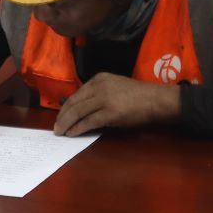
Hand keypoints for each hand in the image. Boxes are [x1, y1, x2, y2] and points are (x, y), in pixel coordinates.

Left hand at [52, 72, 181, 136]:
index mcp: (99, 79)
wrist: (156, 100)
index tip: (60, 117)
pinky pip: (88, 121)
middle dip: (62, 116)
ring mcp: (104, 99)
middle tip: (56, 127)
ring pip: (78, 112)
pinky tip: (72, 134)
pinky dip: (78, 128)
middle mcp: (99, 86)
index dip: (65, 107)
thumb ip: (99, 94)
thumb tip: (82, 110)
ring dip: (66, 124)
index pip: (76, 94)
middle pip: (74, 103)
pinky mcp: (110, 112)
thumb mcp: (115, 87)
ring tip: (60, 132)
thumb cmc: (138, 96)